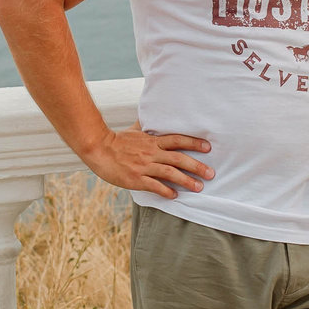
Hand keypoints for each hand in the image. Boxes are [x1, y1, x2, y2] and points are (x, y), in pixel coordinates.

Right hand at [80, 125, 212, 198]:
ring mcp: (144, 166)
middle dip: (197, 166)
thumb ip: (146, 125)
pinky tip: (175, 195)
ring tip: (199, 187)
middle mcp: (151, 153)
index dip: (194, 143)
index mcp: (152, 141)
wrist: (98, 148)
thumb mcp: (135, 130)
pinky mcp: (136, 179)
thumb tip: (151, 113)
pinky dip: (166, 191)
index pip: (178, 140)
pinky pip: (154, 186)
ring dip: (186, 181)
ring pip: (170, 173)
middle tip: (211, 174)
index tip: (208, 147)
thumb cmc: (117, 140)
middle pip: (179, 158)